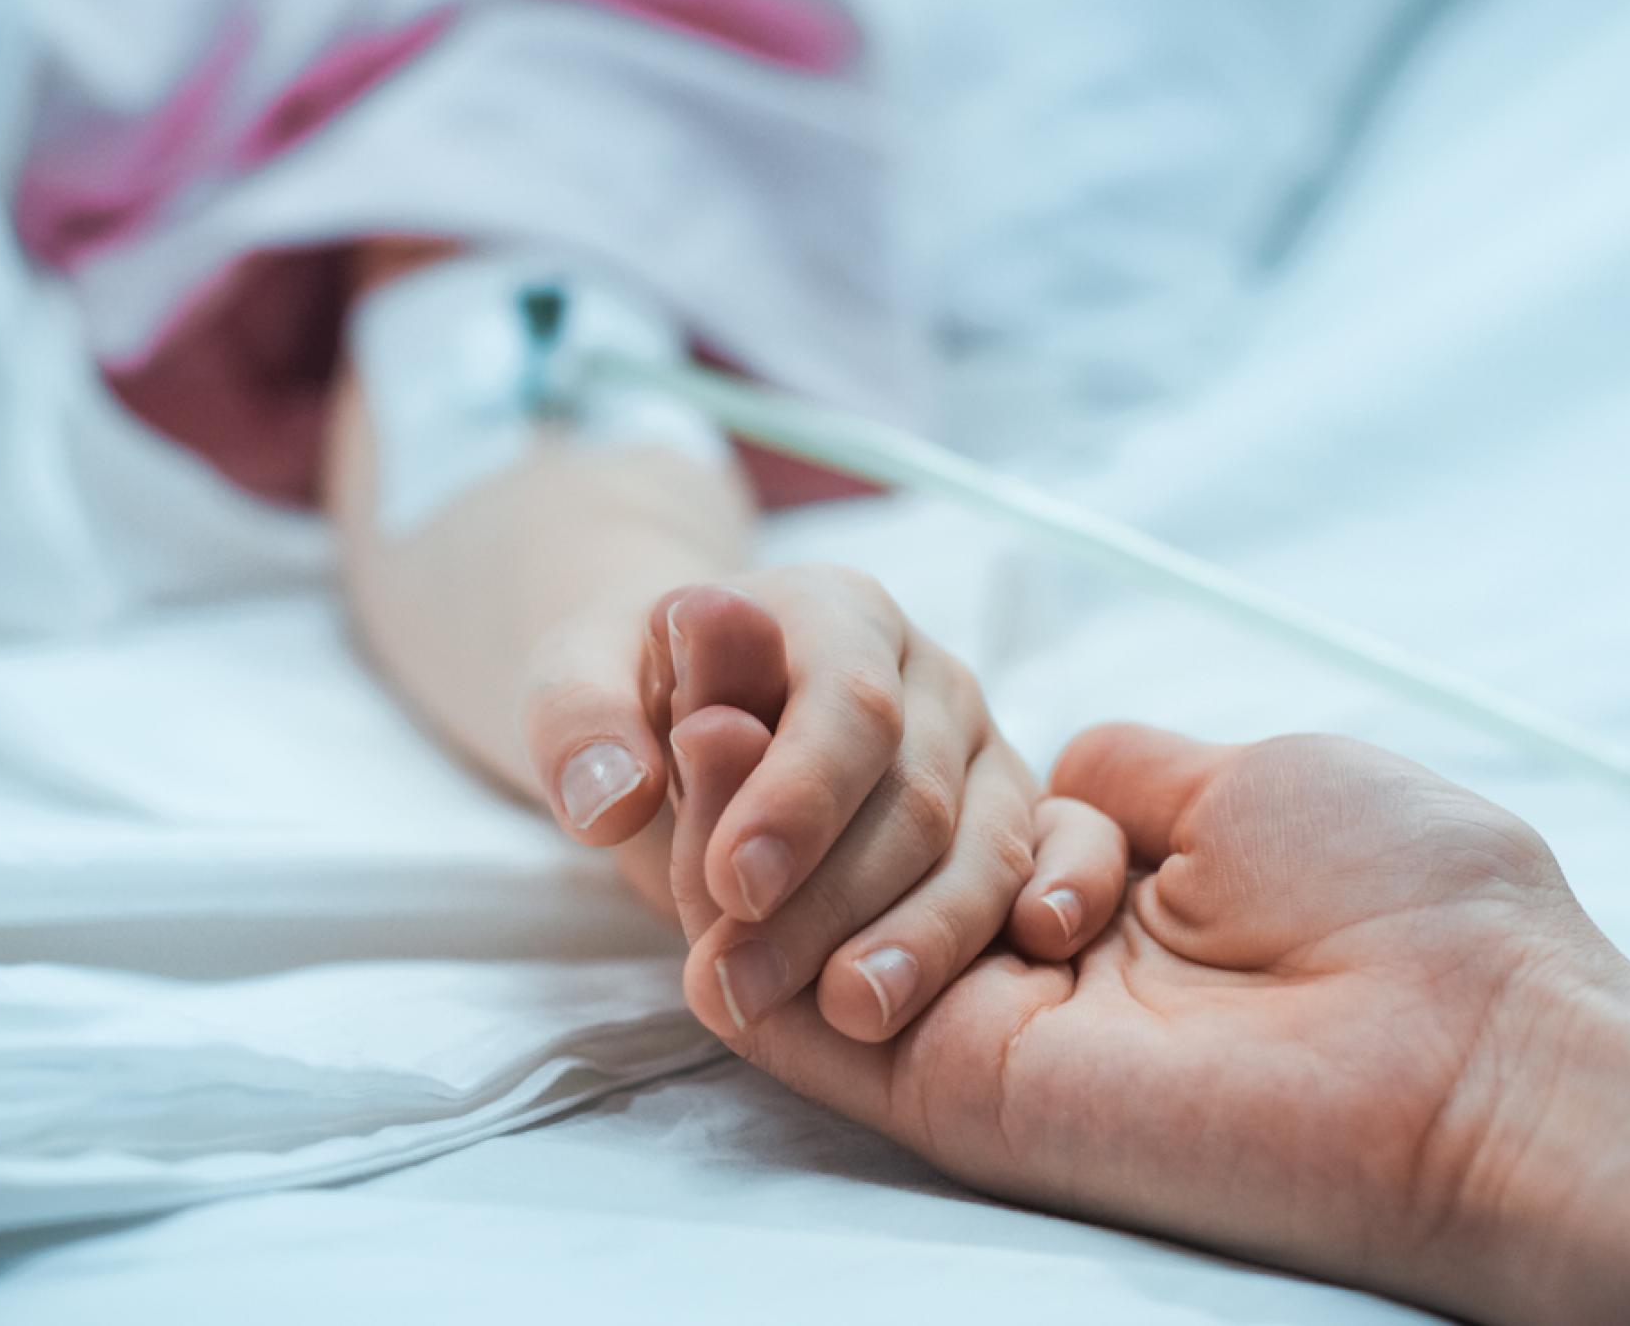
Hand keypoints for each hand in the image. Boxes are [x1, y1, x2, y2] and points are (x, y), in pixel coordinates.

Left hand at [526, 569, 1126, 1039]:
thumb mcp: (573, 683)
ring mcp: (980, 748)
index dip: (799, 797)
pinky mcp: (1008, 817)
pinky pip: (1055, 858)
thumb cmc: (638, 694)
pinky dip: (1056, 899)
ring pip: (985, 844)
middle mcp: (928, 676)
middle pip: (914, 793)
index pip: (845, 704)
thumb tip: (610, 799)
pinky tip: (1035, 950)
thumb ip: (579, 727)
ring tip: (852, 1015)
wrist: (694, 712)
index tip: (733, 886)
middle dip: (832, 901)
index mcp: (835, 613)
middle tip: (741, 989)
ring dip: (924, 938)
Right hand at [664, 719, 1629, 1320]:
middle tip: (693, 663)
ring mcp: (995, 1035)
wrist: (1480, 1041)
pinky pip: (815, 1038)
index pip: (927, 812)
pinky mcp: (970, 1097)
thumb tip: (1055, 761)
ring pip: (814, 943)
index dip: (837, 734)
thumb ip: (1123, 775)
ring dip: (731, 838)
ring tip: (683, 723)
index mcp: (1104, 889)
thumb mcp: (1247, 784)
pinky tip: (684, 845)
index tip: (768, 641)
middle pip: (854, 870)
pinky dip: (732, 949)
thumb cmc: (1404, 895)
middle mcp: (1034, 967)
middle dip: (764, 769)